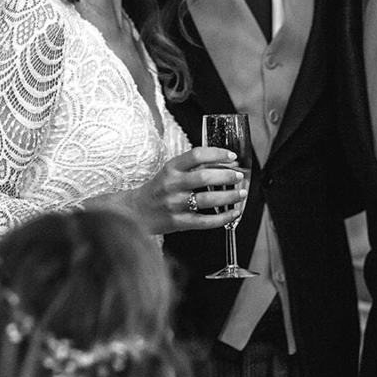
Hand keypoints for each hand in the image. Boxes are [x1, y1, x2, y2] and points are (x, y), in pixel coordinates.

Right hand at [120, 146, 245, 234]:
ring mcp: (175, 204)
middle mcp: (172, 184)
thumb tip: (223, 164)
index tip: (231, 156)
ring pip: (207, 200)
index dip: (217, 154)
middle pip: (204, 177)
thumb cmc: (158, 190)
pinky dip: (223, 218)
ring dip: (229, 196)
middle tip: (239, 176)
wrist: (136, 212)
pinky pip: (205, 221)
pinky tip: (233, 213)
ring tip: (241, 193)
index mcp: (170, 168)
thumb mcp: (169, 172)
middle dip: (227, 176)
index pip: (196, 155)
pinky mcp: (178, 222)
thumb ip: (191, 168)